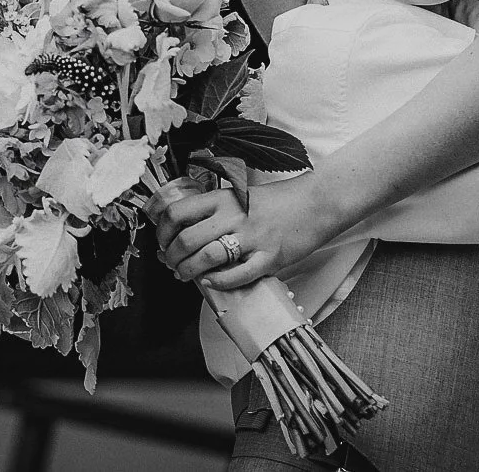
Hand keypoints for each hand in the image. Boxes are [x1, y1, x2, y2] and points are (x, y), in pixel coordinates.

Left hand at [152, 176, 335, 290]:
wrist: (316, 203)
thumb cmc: (276, 201)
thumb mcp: (239, 195)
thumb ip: (213, 209)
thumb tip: (182, 230)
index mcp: (222, 197)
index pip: (177, 213)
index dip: (162, 232)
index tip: (162, 242)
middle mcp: (233, 216)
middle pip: (186, 240)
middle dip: (171, 258)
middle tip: (171, 264)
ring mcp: (252, 238)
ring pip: (206, 259)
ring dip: (188, 271)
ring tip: (185, 275)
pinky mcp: (269, 257)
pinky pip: (237, 276)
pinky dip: (218, 282)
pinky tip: (211, 282)